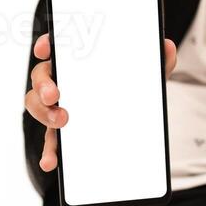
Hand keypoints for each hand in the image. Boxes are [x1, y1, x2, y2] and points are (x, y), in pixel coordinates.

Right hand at [24, 32, 177, 171]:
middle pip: (41, 76)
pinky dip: (50, 152)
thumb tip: (168, 46)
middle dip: (44, 84)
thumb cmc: (130, 89)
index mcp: (80, 62)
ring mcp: (59, 107)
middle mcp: (64, 82)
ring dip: (43, 113)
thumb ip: (157, 61)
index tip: (46, 49)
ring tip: (60, 122)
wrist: (133, 123)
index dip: (47, 44)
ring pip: (37, 105)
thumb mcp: (146, 76)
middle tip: (55, 95)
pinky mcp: (62, 133)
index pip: (58, 47)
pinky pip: (51, 141)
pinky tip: (53, 161)